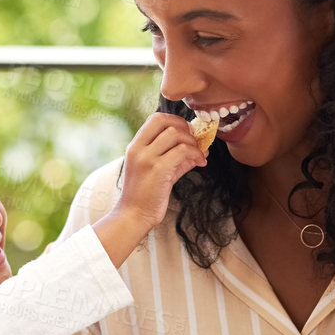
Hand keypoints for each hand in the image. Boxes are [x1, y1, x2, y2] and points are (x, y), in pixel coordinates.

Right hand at [114, 112, 207, 228]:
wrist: (133, 215)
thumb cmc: (145, 195)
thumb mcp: (160, 171)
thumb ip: (178, 158)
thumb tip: (201, 149)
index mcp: (135, 146)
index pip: (155, 118)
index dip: (175, 121)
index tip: (187, 133)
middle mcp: (138, 148)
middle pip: (165, 120)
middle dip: (185, 127)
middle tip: (195, 141)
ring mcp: (147, 158)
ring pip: (175, 133)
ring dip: (192, 142)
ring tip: (198, 155)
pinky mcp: (158, 169)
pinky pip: (182, 151)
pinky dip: (196, 154)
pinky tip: (200, 163)